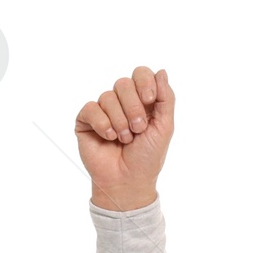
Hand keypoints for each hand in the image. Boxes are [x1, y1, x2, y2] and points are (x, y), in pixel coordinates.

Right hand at [75, 66, 173, 209]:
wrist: (128, 182)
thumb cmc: (147, 158)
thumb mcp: (164, 127)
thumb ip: (166, 98)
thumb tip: (161, 71)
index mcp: (141, 100)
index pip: (140, 74)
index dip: (144, 82)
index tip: (149, 100)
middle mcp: (122, 102)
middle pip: (123, 83)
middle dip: (133, 108)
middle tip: (138, 129)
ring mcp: (103, 111)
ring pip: (108, 97)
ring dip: (119, 122)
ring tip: (124, 140)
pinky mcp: (86, 121)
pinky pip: (91, 109)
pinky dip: (102, 124)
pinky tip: (109, 138)